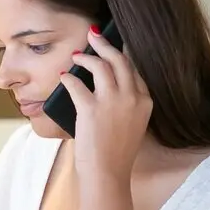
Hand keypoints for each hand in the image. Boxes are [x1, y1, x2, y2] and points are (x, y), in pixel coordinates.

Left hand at [58, 26, 151, 178]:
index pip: (134, 69)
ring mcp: (113, 101)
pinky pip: (76, 83)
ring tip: (76, 55)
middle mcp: (132, 97)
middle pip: (119, 60)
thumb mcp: (132, 126)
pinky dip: (68, 78)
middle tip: (93, 35)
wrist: (108, 173)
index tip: (112, 46)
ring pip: (100, 66)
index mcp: (145, 101)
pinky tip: (63, 76)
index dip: (121, 54)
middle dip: (105, 44)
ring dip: (85, 57)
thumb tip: (106, 88)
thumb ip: (126, 105)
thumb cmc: (117, 154)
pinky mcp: (92, 108)